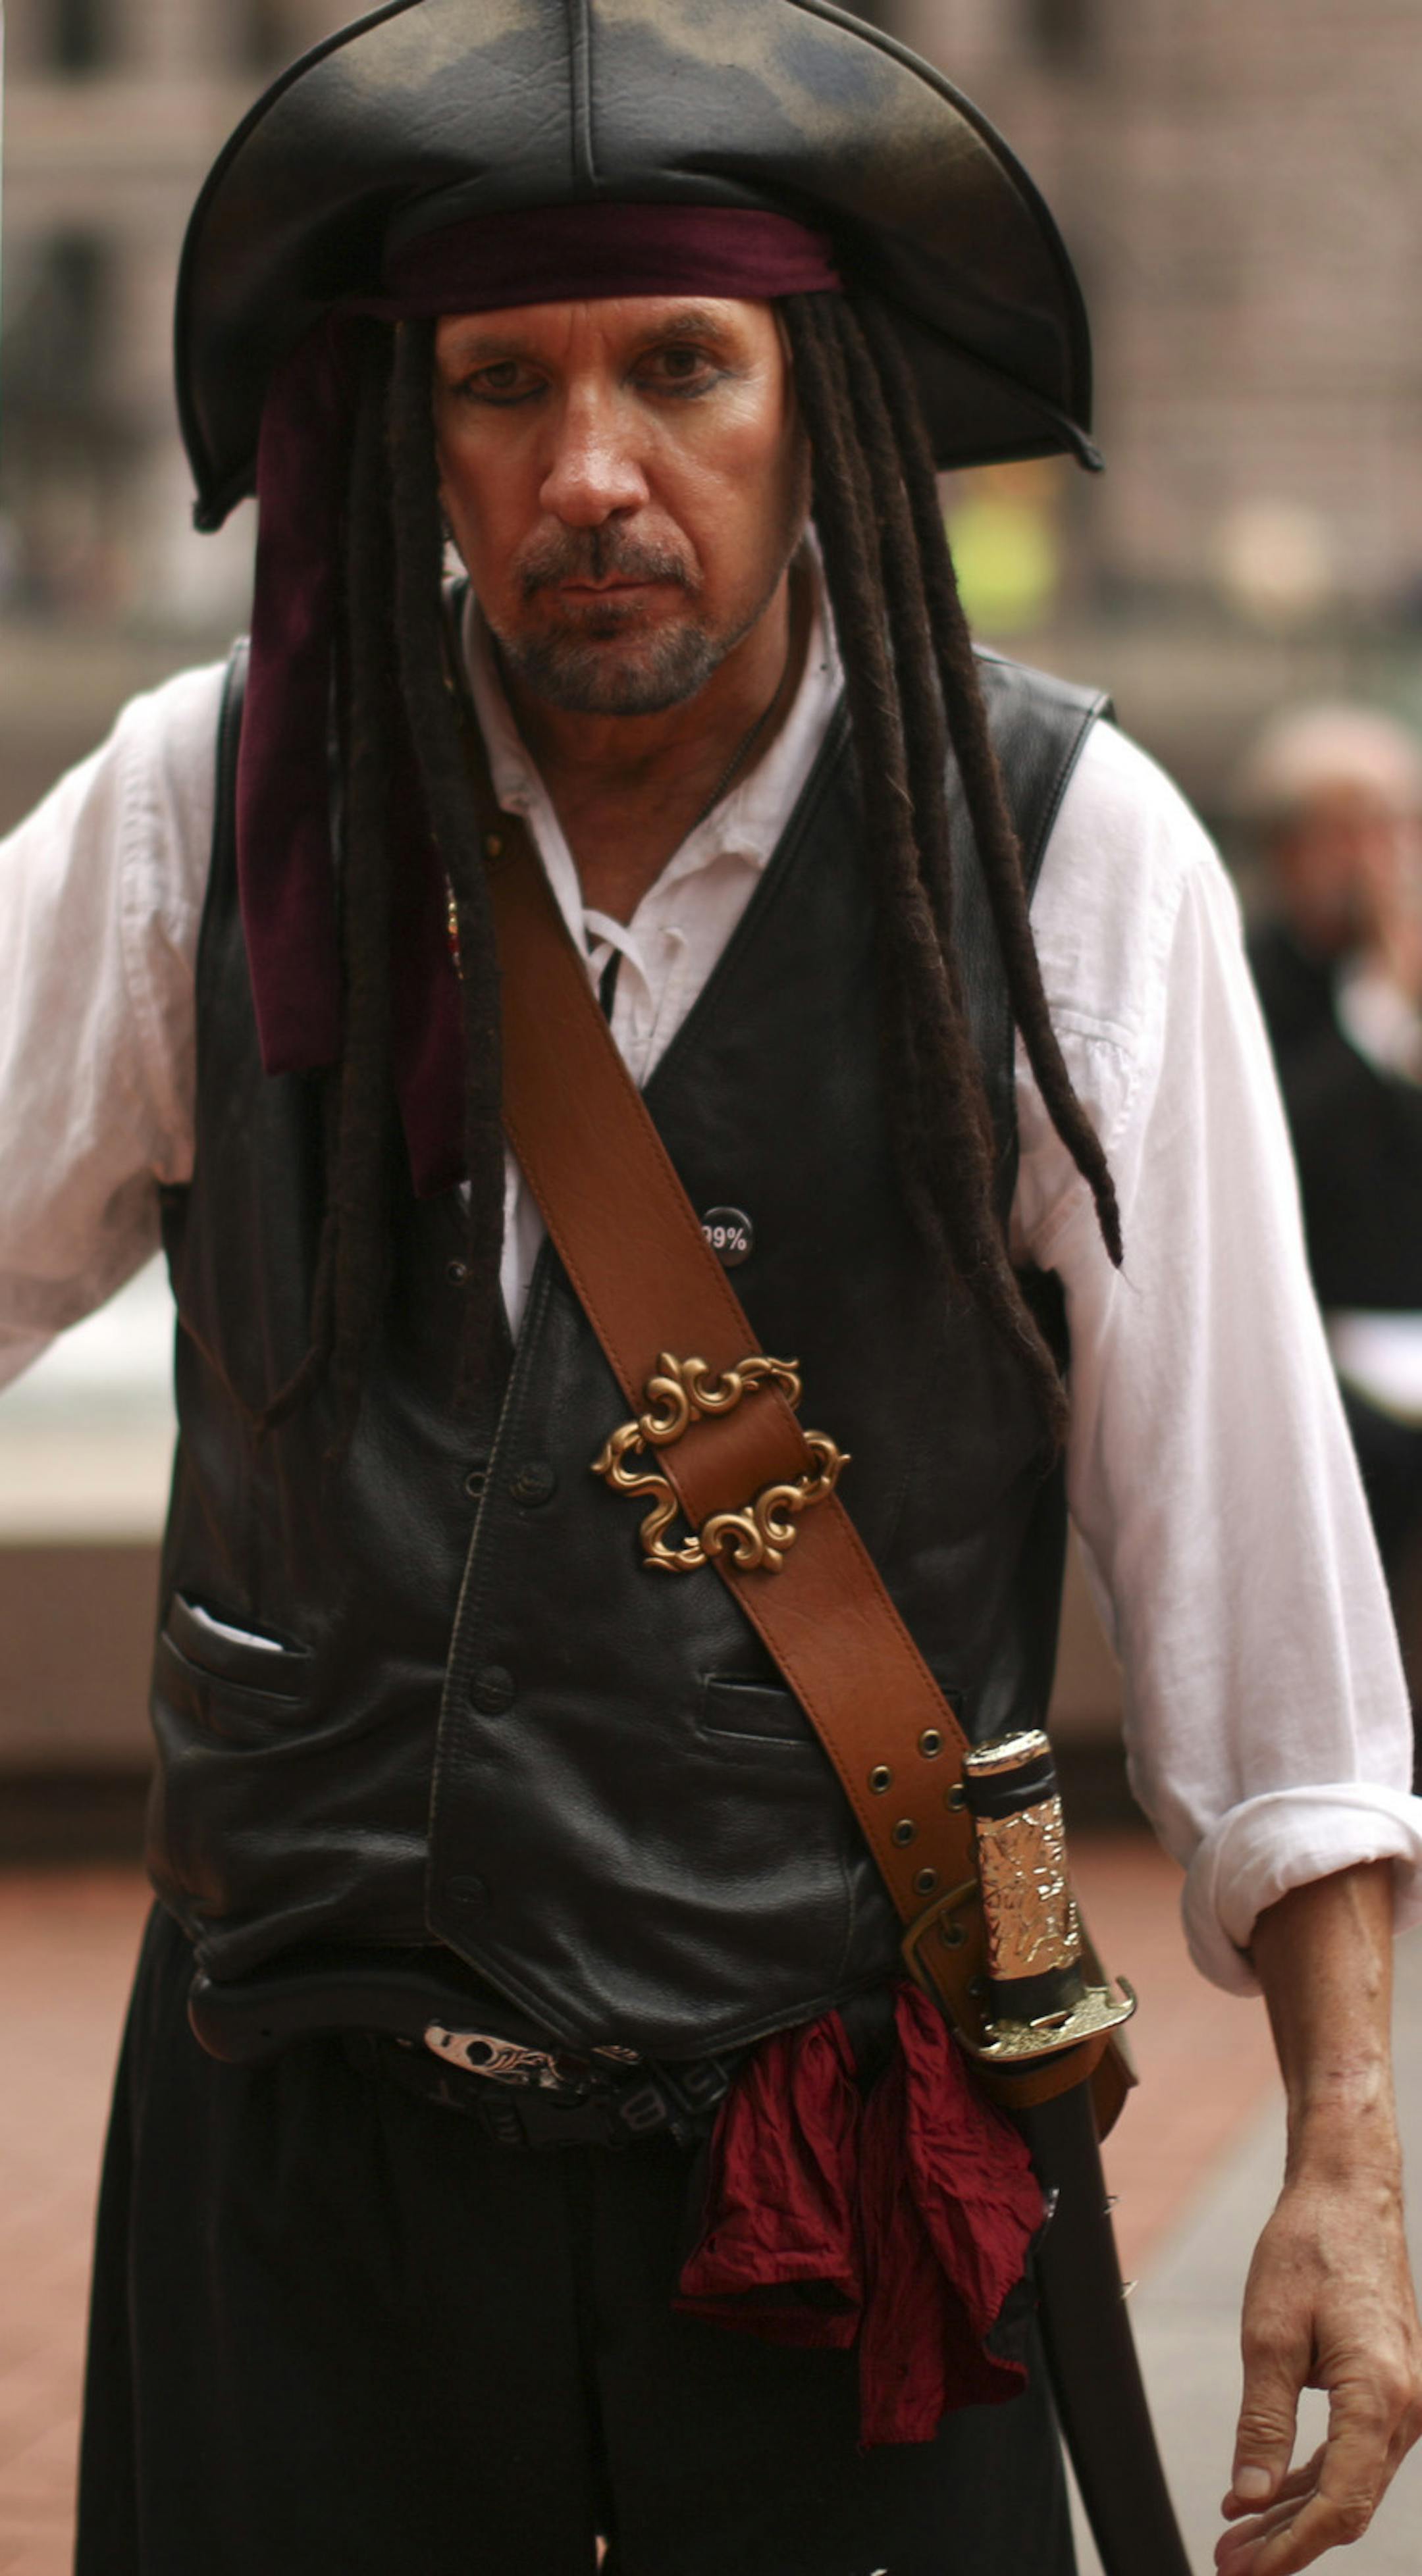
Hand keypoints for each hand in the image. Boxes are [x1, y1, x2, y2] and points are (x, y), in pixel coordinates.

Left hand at [1215, 2165, 1421, 2572]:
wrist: (1349, 2195)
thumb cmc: (1310, 2248)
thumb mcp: (1269, 2334)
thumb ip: (1263, 2422)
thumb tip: (1250, 2497)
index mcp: (1380, 2395)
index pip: (1341, 2503)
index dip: (1291, 2547)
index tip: (1245, 2570)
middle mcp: (1406, 2407)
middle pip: (1348, 2503)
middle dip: (1288, 2541)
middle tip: (1228, 2563)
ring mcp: (1404, 2401)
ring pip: (1351, 2483)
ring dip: (1296, 2514)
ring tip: (1236, 2538)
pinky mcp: (1390, 2390)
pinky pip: (1354, 2453)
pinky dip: (1311, 2477)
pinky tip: (1264, 2493)